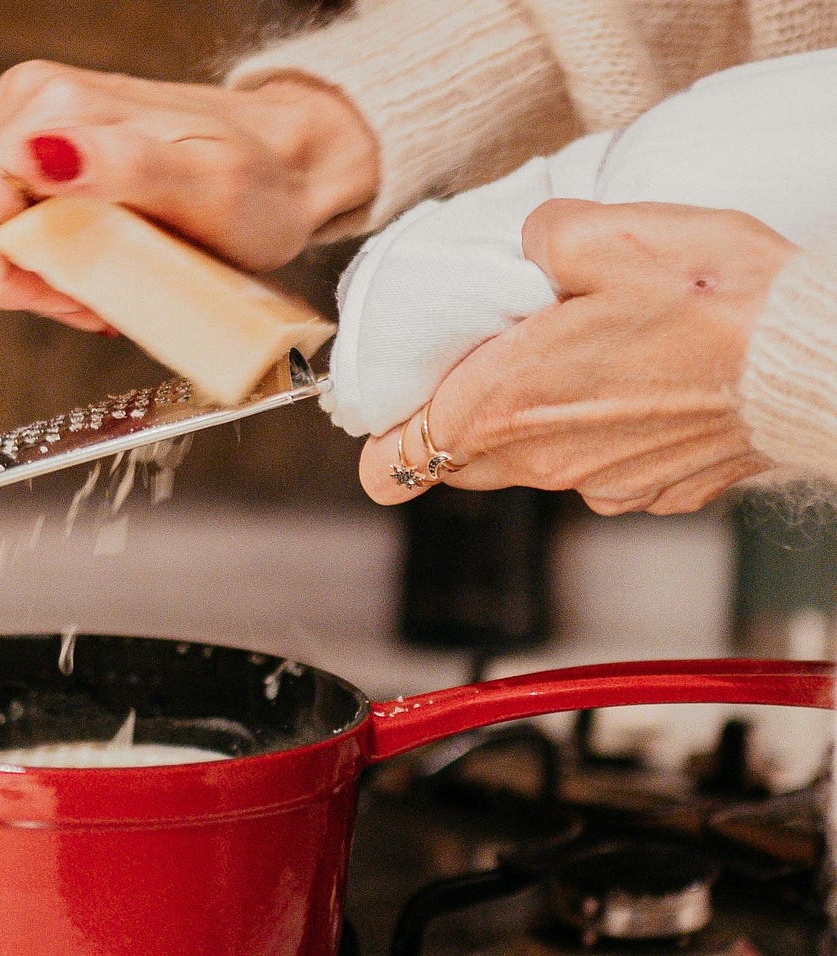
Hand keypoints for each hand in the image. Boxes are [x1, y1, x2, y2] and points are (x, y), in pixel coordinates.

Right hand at [0, 60, 376, 329]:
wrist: (287, 163)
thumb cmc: (257, 187)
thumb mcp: (206, 190)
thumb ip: (124, 168)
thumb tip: (45, 154)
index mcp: (51, 112)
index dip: (3, 280)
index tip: (72, 297)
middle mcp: (27, 107)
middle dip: (11, 279)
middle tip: (87, 294)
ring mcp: (29, 123)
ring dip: (26, 271)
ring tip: (98, 279)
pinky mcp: (39, 144)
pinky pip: (0, 216)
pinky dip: (37, 254)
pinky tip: (94, 258)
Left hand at [358, 200, 797, 514]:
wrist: (809, 359)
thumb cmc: (712, 298)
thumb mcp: (606, 234)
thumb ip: (536, 238)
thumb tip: (529, 242)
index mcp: (502, 405)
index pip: (393, 464)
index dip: (387, 439)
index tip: (398, 412)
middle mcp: (538, 461)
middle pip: (456, 466)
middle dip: (458, 424)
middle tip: (492, 369)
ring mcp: (595, 486)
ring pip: (528, 467)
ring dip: (534, 427)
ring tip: (584, 368)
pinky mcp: (648, 495)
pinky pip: (595, 473)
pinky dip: (599, 440)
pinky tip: (639, 394)